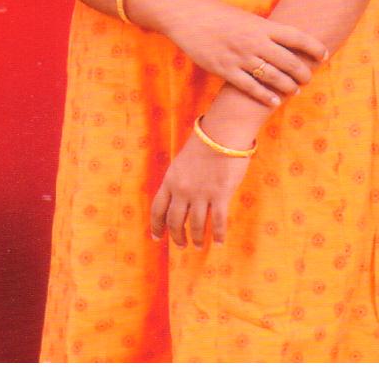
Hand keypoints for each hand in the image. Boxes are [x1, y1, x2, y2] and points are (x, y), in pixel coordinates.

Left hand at [149, 122, 252, 247]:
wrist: (222, 133)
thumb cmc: (204, 142)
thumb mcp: (181, 162)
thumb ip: (178, 180)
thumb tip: (180, 198)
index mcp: (170, 180)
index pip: (157, 209)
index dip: (156, 226)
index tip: (157, 237)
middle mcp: (182, 190)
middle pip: (174, 221)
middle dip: (176, 236)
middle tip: (181, 245)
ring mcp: (201, 194)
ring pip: (195, 225)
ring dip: (196, 238)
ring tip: (198, 245)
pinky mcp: (220, 196)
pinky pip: (217, 222)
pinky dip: (217, 235)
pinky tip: (218, 242)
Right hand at [164, 0, 328, 108]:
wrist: (188, 17)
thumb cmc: (218, 15)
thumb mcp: (246, 18)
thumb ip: (264, 31)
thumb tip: (285, 43)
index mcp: (261, 25)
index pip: (296, 37)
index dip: (314, 47)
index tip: (324, 55)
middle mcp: (254, 41)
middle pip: (288, 61)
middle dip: (303, 73)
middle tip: (308, 78)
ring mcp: (240, 57)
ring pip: (273, 77)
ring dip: (288, 86)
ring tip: (295, 90)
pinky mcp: (225, 70)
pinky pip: (250, 88)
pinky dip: (265, 96)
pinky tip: (274, 102)